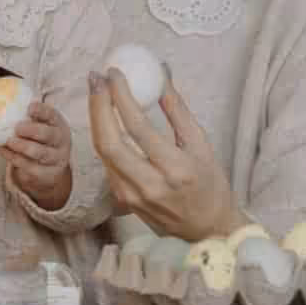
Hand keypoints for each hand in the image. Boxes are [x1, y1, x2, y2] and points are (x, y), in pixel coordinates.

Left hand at [0, 100, 73, 210]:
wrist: (51, 168)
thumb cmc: (41, 140)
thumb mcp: (41, 126)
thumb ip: (27, 116)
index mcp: (58, 124)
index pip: (52, 116)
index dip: (41, 111)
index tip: (29, 107)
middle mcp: (60, 141)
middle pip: (49, 135)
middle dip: (33, 130)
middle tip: (18, 127)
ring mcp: (55, 159)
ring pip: (40, 153)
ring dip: (23, 146)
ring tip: (9, 140)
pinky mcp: (46, 174)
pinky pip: (29, 166)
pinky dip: (13, 158)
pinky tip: (2, 149)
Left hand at [87, 68, 242, 240]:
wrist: (207, 232)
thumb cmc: (210, 186)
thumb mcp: (202, 145)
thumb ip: (178, 110)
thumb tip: (161, 73)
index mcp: (175, 170)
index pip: (138, 128)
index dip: (122, 96)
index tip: (115, 73)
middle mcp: (150, 186)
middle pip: (109, 142)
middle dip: (98, 106)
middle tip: (96, 78)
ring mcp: (132, 197)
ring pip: (102, 152)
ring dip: (96, 118)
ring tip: (97, 91)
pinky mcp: (122, 201)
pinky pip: (107, 163)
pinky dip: (103, 136)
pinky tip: (104, 117)